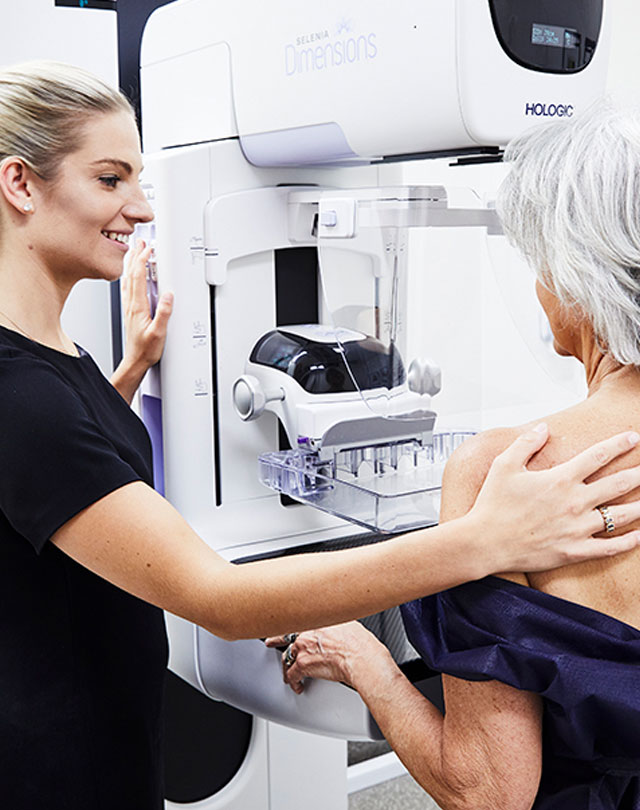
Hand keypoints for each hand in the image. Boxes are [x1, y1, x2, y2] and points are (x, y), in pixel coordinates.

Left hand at [121, 239, 172, 370]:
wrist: (135, 361)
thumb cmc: (146, 350)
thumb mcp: (159, 333)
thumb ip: (163, 313)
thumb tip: (168, 295)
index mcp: (138, 306)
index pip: (138, 277)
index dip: (142, 260)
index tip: (148, 248)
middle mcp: (131, 304)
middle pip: (131, 273)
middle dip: (135, 255)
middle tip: (140, 242)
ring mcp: (130, 307)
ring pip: (128, 278)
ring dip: (131, 262)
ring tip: (134, 251)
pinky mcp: (131, 311)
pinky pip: (128, 287)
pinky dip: (130, 275)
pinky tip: (131, 274)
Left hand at [265, 623, 388, 693]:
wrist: (361, 657)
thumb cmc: (361, 643)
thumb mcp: (349, 623)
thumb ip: (338, 624)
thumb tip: (340, 627)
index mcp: (317, 619)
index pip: (297, 619)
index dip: (289, 623)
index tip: (285, 625)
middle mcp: (306, 631)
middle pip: (285, 635)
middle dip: (276, 640)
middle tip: (270, 642)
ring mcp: (302, 647)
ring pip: (287, 657)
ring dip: (287, 666)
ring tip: (288, 674)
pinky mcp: (303, 665)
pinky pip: (292, 675)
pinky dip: (293, 682)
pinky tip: (297, 686)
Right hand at [470, 424, 639, 571]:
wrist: (485, 543)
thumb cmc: (491, 504)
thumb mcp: (504, 465)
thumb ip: (526, 443)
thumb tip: (544, 428)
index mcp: (560, 479)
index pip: (598, 456)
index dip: (619, 444)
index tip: (633, 437)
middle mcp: (574, 503)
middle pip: (618, 484)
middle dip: (639, 473)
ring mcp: (577, 529)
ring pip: (621, 516)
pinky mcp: (574, 551)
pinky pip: (609, 548)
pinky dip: (628, 542)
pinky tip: (638, 536)